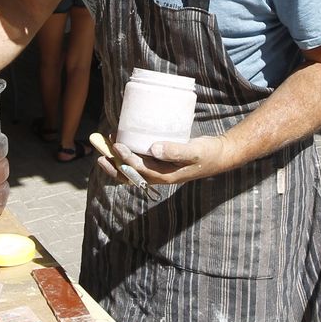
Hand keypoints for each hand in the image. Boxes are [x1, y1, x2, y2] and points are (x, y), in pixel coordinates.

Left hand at [97, 135, 234, 186]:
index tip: (117, 146)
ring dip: (118, 163)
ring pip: (133, 171)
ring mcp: (160, 171)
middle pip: (132, 175)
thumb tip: (154, 148)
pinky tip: (125, 145)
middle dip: (115, 165)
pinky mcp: (161, 163)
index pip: (140, 170)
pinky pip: (140, 164)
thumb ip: (176, 150)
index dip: (127, 160)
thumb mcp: (194, 151)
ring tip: (106, 150)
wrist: (219, 155)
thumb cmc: (208, 153)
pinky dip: (129, 157)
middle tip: (101, 152)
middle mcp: (160, 176)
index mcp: (166, 176)